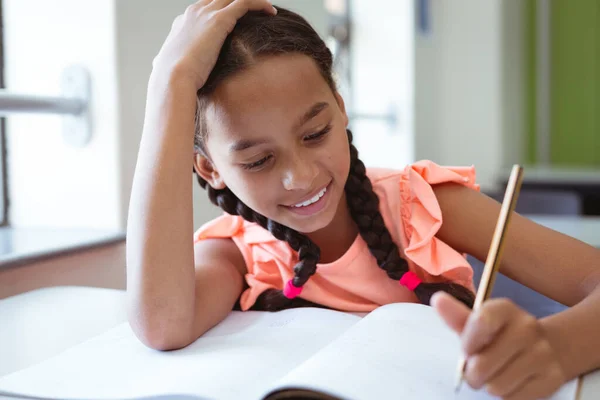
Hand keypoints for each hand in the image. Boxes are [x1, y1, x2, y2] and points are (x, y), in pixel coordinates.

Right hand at [152, 0, 276, 88]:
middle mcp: (194, 13)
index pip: (204, 10)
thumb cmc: (170, 79)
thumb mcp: (166, 67)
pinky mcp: (220, 20)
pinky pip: (244, 2)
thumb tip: (160, 69)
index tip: (233, 23)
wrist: (173, 78)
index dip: (220, 13)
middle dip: (235, 3)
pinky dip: (259, 4)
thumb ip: (169, 63)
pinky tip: (271, 11)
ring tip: (267, 9)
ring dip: (251, 1)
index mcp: (182, 23)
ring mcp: (206, 14)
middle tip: (254, 11)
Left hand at [431, 292, 566, 399]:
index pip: (481, 322)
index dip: (468, 343)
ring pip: (497, 386)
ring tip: (495, 375)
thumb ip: (457, 316)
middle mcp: (527, 327)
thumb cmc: (501, 335)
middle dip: (472, 374)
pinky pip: (514, 398)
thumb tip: (437, 300)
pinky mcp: (552, 378)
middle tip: (477, 370)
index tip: (466, 351)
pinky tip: (512, 382)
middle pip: (483, 365)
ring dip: (490, 385)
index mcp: (505, 309)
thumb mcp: (479, 322)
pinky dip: (508, 395)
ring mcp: (542, 353)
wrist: (549, 346)